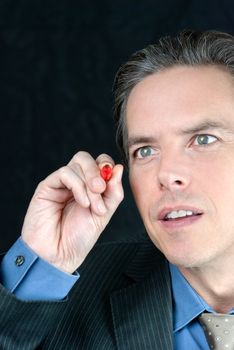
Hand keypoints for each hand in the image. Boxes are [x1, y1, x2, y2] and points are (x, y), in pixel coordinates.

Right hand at [21, 151, 123, 272]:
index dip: (107, 167)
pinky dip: (78, 186)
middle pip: (85, 158)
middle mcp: (74, 182)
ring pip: (77, 164)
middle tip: (101, 190)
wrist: (59, 256)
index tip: (111, 185)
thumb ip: (113, 192)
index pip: (98, 163)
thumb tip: (119, 168)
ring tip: (92, 207)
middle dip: (97, 171)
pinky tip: (82, 203)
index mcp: (87, 187)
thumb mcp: (104, 214)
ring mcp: (60, 184)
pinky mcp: (47, 187)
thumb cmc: (79, 238)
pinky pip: (64, 173)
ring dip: (89, 184)